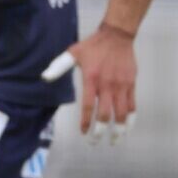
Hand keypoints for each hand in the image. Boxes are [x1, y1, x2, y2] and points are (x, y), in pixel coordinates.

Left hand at [40, 23, 137, 143]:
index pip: (88, 107)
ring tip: (114, 141)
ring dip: (118, 130)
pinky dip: (131, 119)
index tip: (83, 133)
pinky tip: (127, 128)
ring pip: (122, 114)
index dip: (86, 122)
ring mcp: (121, 86)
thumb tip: (44, 77)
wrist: (117, 36)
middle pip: (106, 115)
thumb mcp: (72, 53)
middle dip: (100, 131)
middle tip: (94, 141)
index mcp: (91, 80)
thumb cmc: (93, 46)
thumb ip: (58, 66)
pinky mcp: (131, 85)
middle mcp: (107, 86)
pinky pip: (133, 106)